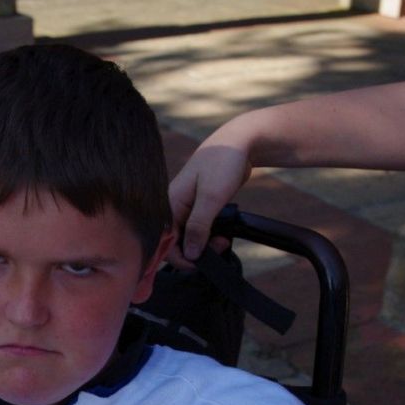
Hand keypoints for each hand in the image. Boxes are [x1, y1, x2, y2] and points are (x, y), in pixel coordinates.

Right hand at [167, 137, 251, 267]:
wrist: (240, 142)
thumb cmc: (222, 164)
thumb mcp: (211, 198)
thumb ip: (198, 227)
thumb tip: (190, 255)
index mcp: (169, 204)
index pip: (164, 242)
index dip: (181, 257)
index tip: (202, 262)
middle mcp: (173, 208)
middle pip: (176, 243)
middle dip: (196, 251)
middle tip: (220, 247)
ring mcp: (185, 208)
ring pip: (188, 237)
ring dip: (205, 244)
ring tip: (223, 240)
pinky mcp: (198, 207)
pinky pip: (198, 229)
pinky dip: (209, 236)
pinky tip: (222, 234)